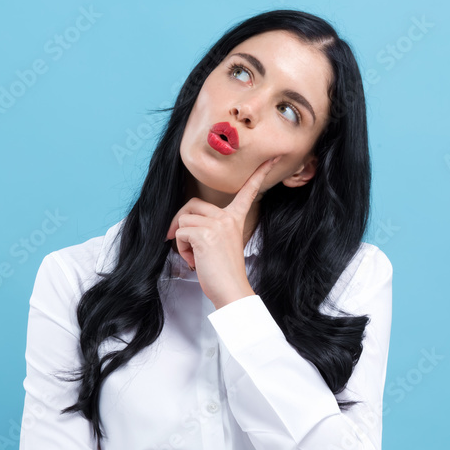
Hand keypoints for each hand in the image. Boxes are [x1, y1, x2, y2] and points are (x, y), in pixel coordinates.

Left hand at [165, 158, 277, 308]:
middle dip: (180, 221)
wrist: (231, 291)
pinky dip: (180, 248)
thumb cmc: (223, 272)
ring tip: (193, 256)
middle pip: (192, 204)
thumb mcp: (220, 243)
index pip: (248, 191)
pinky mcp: (205, 234)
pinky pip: (180, 233)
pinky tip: (193, 260)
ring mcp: (217, 224)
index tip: (271, 159)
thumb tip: (180, 225)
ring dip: (180, 240)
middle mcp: (228, 217)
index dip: (259, 174)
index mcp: (236, 218)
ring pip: (183, 221)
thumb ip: (209, 228)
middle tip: (179, 238)